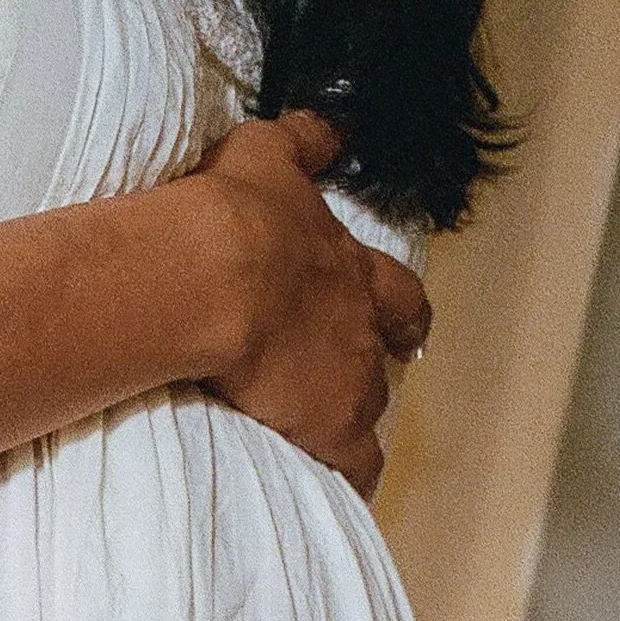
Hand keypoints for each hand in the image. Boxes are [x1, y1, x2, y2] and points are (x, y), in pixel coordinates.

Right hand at [190, 111, 428, 499]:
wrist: (218, 271)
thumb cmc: (238, 212)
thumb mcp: (268, 155)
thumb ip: (305, 142)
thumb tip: (334, 125)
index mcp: (345, 263)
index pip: (390, 286)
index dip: (396, 305)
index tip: (401, 321)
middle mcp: (359, 320)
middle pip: (392, 341)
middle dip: (392, 352)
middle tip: (384, 368)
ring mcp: (350, 377)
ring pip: (371, 406)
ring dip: (357, 419)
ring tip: (338, 442)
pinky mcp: (329, 424)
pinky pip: (353, 465)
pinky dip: (352, 478)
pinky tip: (345, 495)